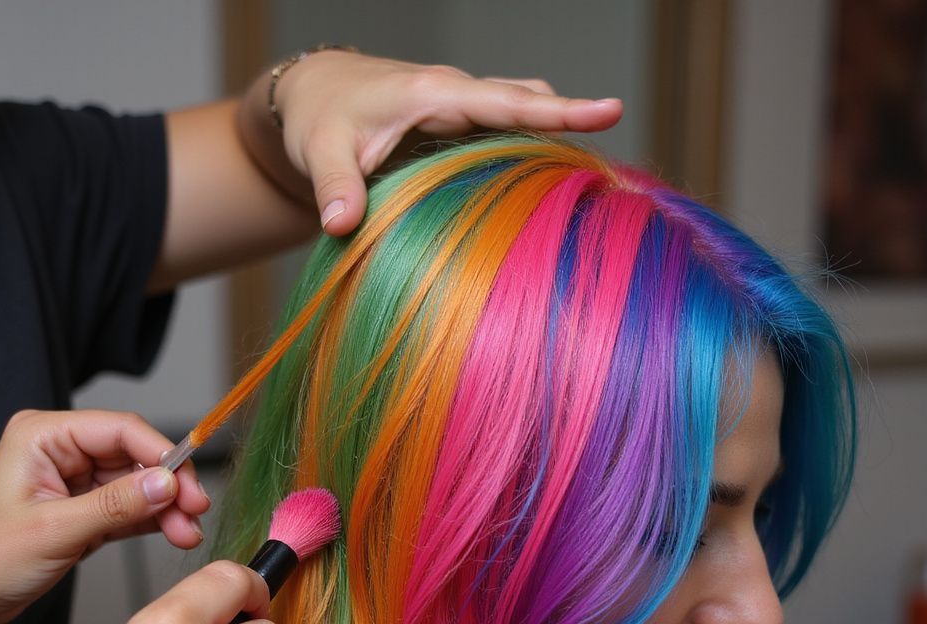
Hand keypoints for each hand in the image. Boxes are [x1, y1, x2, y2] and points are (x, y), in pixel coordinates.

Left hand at [0, 408, 209, 623]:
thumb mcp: (55, 530)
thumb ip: (117, 505)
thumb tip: (168, 484)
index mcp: (43, 436)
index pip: (121, 429)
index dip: (162, 455)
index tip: (189, 487)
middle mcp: (62, 450)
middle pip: (136, 455)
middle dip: (170, 486)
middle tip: (195, 514)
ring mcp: (75, 479)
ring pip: (140, 483)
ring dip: (168, 507)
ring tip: (187, 533)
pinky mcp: (86, 508)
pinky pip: (131, 506)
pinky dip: (155, 520)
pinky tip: (175, 533)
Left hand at [261, 50, 623, 233]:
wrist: (313, 95)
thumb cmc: (318, 119)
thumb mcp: (320, 151)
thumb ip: (334, 187)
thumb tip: (341, 226)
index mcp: (434, 93)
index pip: (508, 101)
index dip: (560, 110)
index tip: (611, 111)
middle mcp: (456, 95)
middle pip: (528, 105)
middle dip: (572, 126)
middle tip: (612, 165)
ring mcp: (461, 110)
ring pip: (521, 116)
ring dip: (553, 139)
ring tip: (590, 181)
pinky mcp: (459, 128)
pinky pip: (507, 133)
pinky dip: (531, 150)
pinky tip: (549, 186)